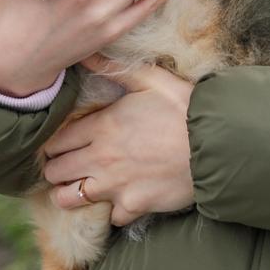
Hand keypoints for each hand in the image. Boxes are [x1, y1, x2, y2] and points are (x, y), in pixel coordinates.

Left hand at [43, 61, 195, 224]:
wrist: (216, 142)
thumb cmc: (184, 106)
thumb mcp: (150, 79)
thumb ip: (114, 68)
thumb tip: (85, 54)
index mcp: (102, 126)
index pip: (56, 142)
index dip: (53, 143)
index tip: (59, 143)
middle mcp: (101, 158)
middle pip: (55, 171)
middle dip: (56, 167)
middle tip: (66, 163)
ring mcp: (115, 185)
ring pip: (69, 198)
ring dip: (70, 192)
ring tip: (79, 185)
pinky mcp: (133, 206)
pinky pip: (110, 216)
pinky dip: (112, 209)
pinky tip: (120, 198)